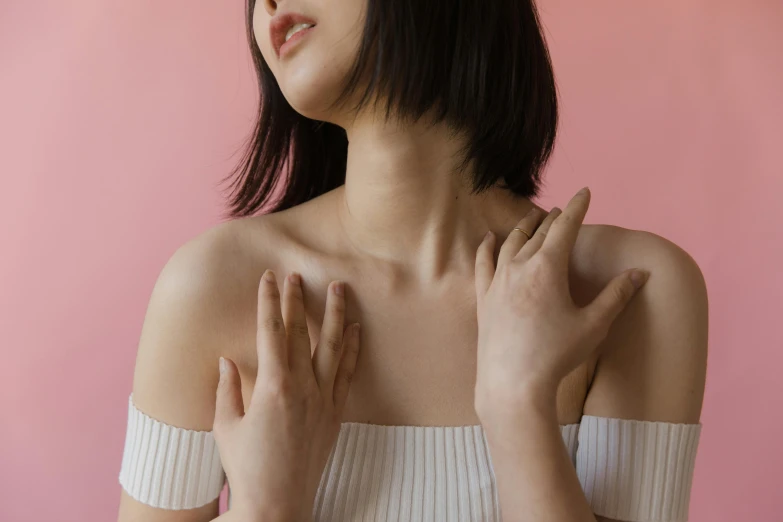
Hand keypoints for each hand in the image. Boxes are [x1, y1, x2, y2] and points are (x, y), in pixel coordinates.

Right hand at [213, 270, 360, 521]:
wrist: (277, 504)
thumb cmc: (246, 468)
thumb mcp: (225, 427)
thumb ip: (227, 389)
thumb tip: (228, 360)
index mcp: (271, 387)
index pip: (271, 332)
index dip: (269, 302)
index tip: (269, 278)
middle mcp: (302, 388)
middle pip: (301, 333)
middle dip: (298, 300)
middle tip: (298, 275)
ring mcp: (323, 400)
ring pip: (332, 347)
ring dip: (335, 315)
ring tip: (339, 288)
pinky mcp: (335, 414)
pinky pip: (347, 373)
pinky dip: (352, 349)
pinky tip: (355, 329)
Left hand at [473, 187, 649, 418]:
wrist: (512, 384)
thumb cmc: (556, 355)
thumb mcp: (594, 325)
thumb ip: (616, 295)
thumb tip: (639, 273)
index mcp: (547, 267)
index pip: (565, 227)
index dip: (576, 207)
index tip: (584, 192)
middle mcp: (519, 267)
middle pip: (537, 233)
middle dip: (552, 219)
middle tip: (562, 210)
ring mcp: (497, 281)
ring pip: (510, 243)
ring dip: (523, 228)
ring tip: (532, 219)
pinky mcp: (483, 298)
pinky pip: (483, 263)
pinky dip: (487, 247)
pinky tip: (489, 239)